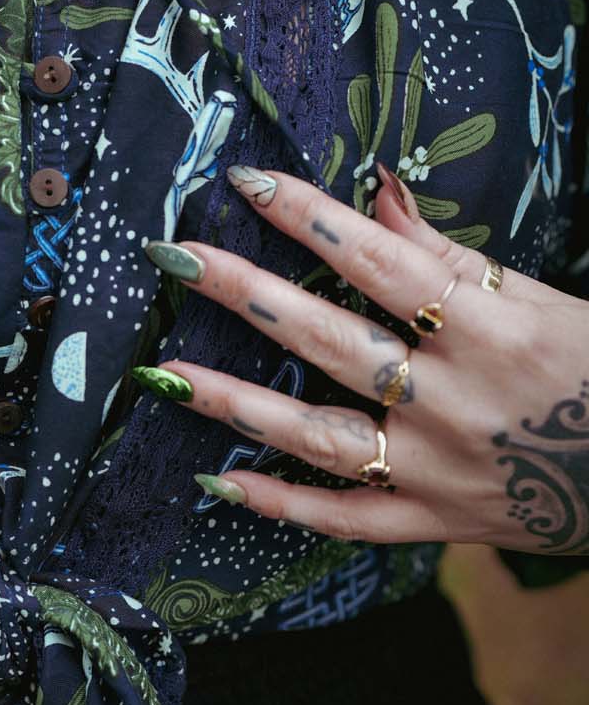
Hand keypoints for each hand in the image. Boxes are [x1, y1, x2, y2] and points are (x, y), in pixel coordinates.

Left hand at [135, 163, 588, 557]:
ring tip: (164, 376)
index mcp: (493, 330)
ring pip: (323, 437)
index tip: (247, 182)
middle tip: (176, 257)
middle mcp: (458, 401)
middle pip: (334, 341)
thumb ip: (448, 252)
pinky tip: (216, 483)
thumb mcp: (540, 299)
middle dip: (247, 294)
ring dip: (238, 405)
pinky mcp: (439, 522)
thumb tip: (374, 187)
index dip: (311, 219)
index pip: (382, 262)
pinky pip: (348, 520)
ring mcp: (442, 471)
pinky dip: (282, 506)